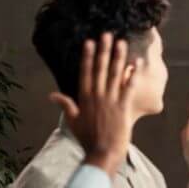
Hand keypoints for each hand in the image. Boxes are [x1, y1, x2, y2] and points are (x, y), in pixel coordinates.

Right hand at [49, 34, 135, 175]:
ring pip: (115, 75)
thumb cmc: (87, 140)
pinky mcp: (123, 108)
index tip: (90, 42)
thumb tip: (52, 95)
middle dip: (104, 50)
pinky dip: (132, 76)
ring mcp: (111, 101)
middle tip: (107, 34)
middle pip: (101, 69)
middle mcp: (97, 96)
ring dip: (119, 57)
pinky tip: (136, 64)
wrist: (102, 153)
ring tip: (122, 43)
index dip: (88, 56)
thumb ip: (65, 105)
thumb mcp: (73, 122)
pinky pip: (129, 89)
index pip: (86, 73)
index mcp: (84, 98)